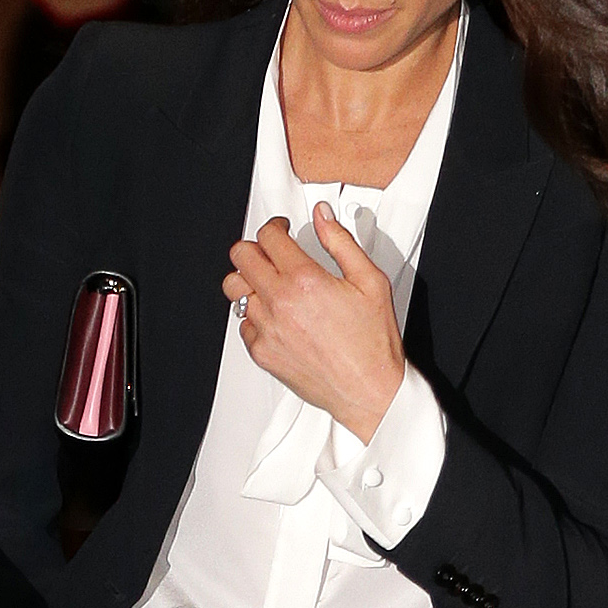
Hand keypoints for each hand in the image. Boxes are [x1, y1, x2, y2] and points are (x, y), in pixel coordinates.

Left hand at [224, 210, 406, 438]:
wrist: (367, 390)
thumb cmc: (372, 342)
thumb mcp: (369, 281)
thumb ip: (341, 242)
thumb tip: (323, 217)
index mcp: (304, 280)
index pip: (267, 237)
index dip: (274, 227)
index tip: (281, 231)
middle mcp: (279, 303)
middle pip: (241, 257)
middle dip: (254, 247)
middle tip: (269, 252)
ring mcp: (266, 329)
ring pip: (234, 289)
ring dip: (249, 279)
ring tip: (268, 281)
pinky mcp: (262, 352)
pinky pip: (243, 323)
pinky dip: (254, 314)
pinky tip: (276, 314)